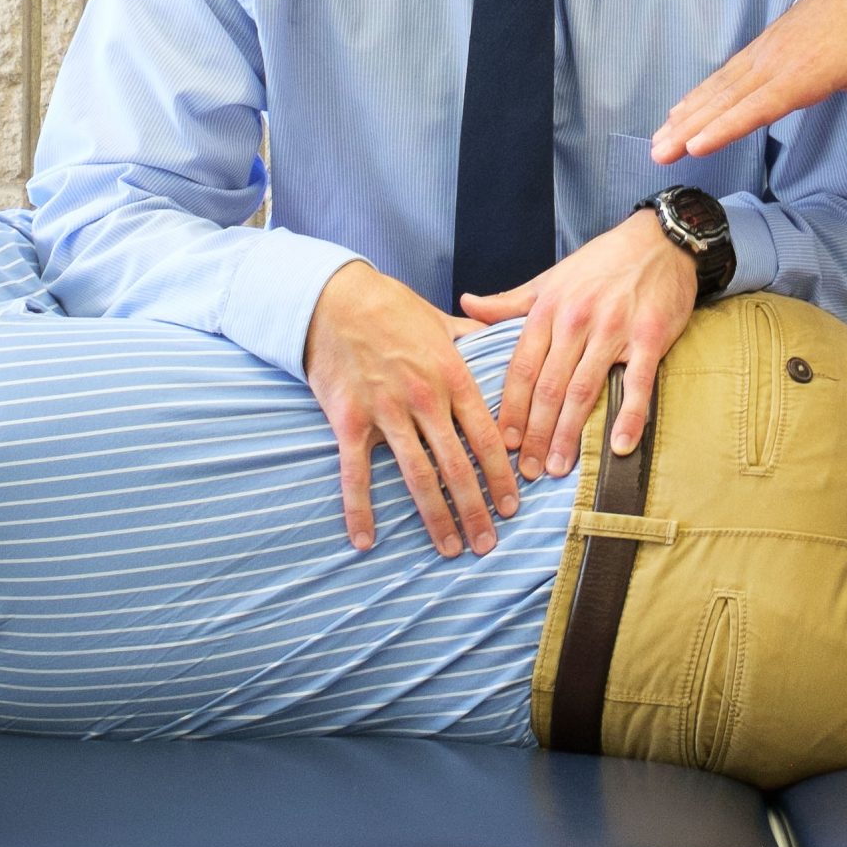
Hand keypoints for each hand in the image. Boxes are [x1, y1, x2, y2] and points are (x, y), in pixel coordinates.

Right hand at [304, 262, 519, 555]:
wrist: (333, 297)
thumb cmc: (390, 307)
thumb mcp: (440, 320)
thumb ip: (475, 338)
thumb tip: (506, 339)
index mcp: (452, 375)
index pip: (486, 436)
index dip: (500, 475)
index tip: (512, 506)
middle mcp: (424, 397)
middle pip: (457, 465)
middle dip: (476, 509)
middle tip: (489, 544)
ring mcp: (386, 411)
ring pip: (417, 475)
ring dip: (436, 517)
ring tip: (451, 548)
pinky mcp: (349, 419)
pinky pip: (356, 473)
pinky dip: (359, 510)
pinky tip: (365, 541)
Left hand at [460, 212, 697, 480]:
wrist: (659, 240)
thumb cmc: (601, 262)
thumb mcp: (550, 279)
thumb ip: (509, 301)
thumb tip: (466, 305)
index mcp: (549, 309)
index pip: (521, 368)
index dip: (509, 408)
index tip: (500, 443)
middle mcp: (576, 321)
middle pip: (548, 387)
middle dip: (534, 433)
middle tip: (525, 471)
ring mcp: (614, 330)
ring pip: (584, 390)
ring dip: (568, 433)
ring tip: (556, 467)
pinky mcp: (650, 337)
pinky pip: (637, 383)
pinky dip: (629, 416)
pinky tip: (620, 445)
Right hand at [650, 0, 846, 163]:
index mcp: (807, 71)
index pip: (761, 105)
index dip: (727, 126)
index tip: (696, 144)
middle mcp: (777, 62)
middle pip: (727, 99)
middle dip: (690, 127)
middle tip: (659, 152)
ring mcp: (765, 54)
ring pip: (718, 88)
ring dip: (685, 114)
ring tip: (658, 140)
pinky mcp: (761, 51)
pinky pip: (723, 76)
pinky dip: (698, 95)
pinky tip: (679, 112)